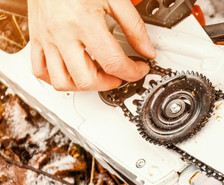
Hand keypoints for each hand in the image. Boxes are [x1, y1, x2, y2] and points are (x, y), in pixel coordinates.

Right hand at [28, 0, 155, 90]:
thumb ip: (134, 27)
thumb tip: (147, 50)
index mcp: (84, 22)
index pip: (112, 62)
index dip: (132, 72)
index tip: (139, 69)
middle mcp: (62, 33)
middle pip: (86, 79)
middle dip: (109, 83)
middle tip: (119, 75)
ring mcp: (47, 38)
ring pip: (62, 81)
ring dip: (84, 86)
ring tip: (98, 75)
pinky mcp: (37, 39)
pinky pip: (41, 71)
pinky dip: (58, 79)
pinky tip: (73, 72)